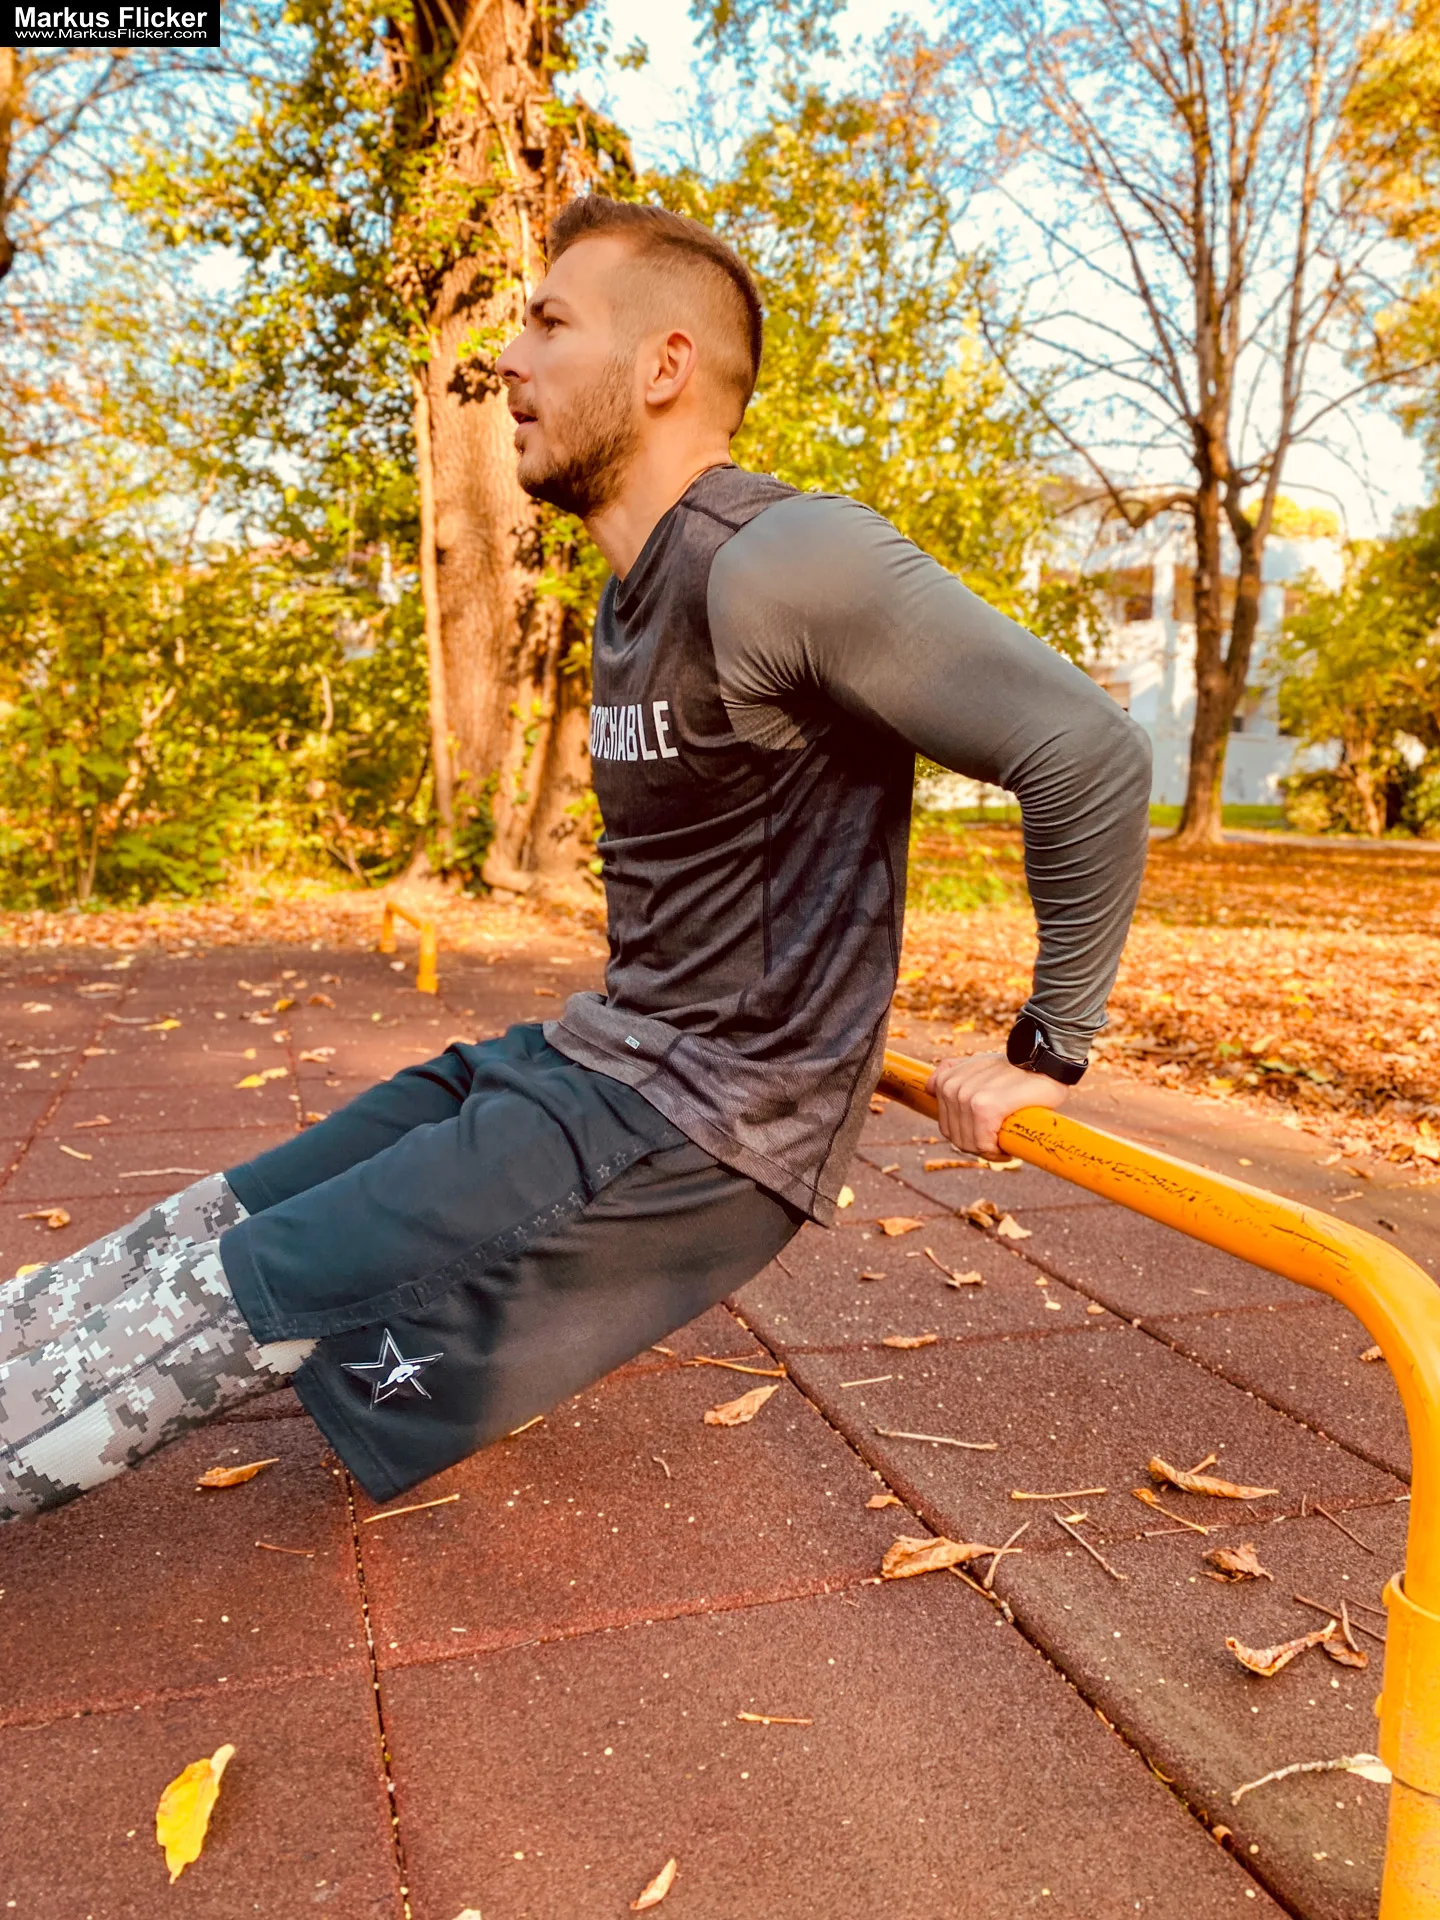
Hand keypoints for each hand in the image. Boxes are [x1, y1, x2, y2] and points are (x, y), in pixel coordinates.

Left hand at [925, 1051, 1073, 1157]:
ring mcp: (967, 1098)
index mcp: (946, 1082)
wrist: (1045, 1062)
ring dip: (989, 1150)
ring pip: (970, 1143)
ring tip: (1005, 1143)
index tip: (987, 1136)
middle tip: (1000, 1142)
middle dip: (978, 1146)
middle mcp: (952, 1089)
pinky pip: (983, 1143)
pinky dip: (996, 1151)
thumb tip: (929, 1087)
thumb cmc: (1015, 1067)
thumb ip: (951, 1071)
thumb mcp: (978, 1063)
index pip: (947, 1127)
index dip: (968, 1137)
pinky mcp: (985, 1108)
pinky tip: (1008, 1147)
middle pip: (957, 1138)